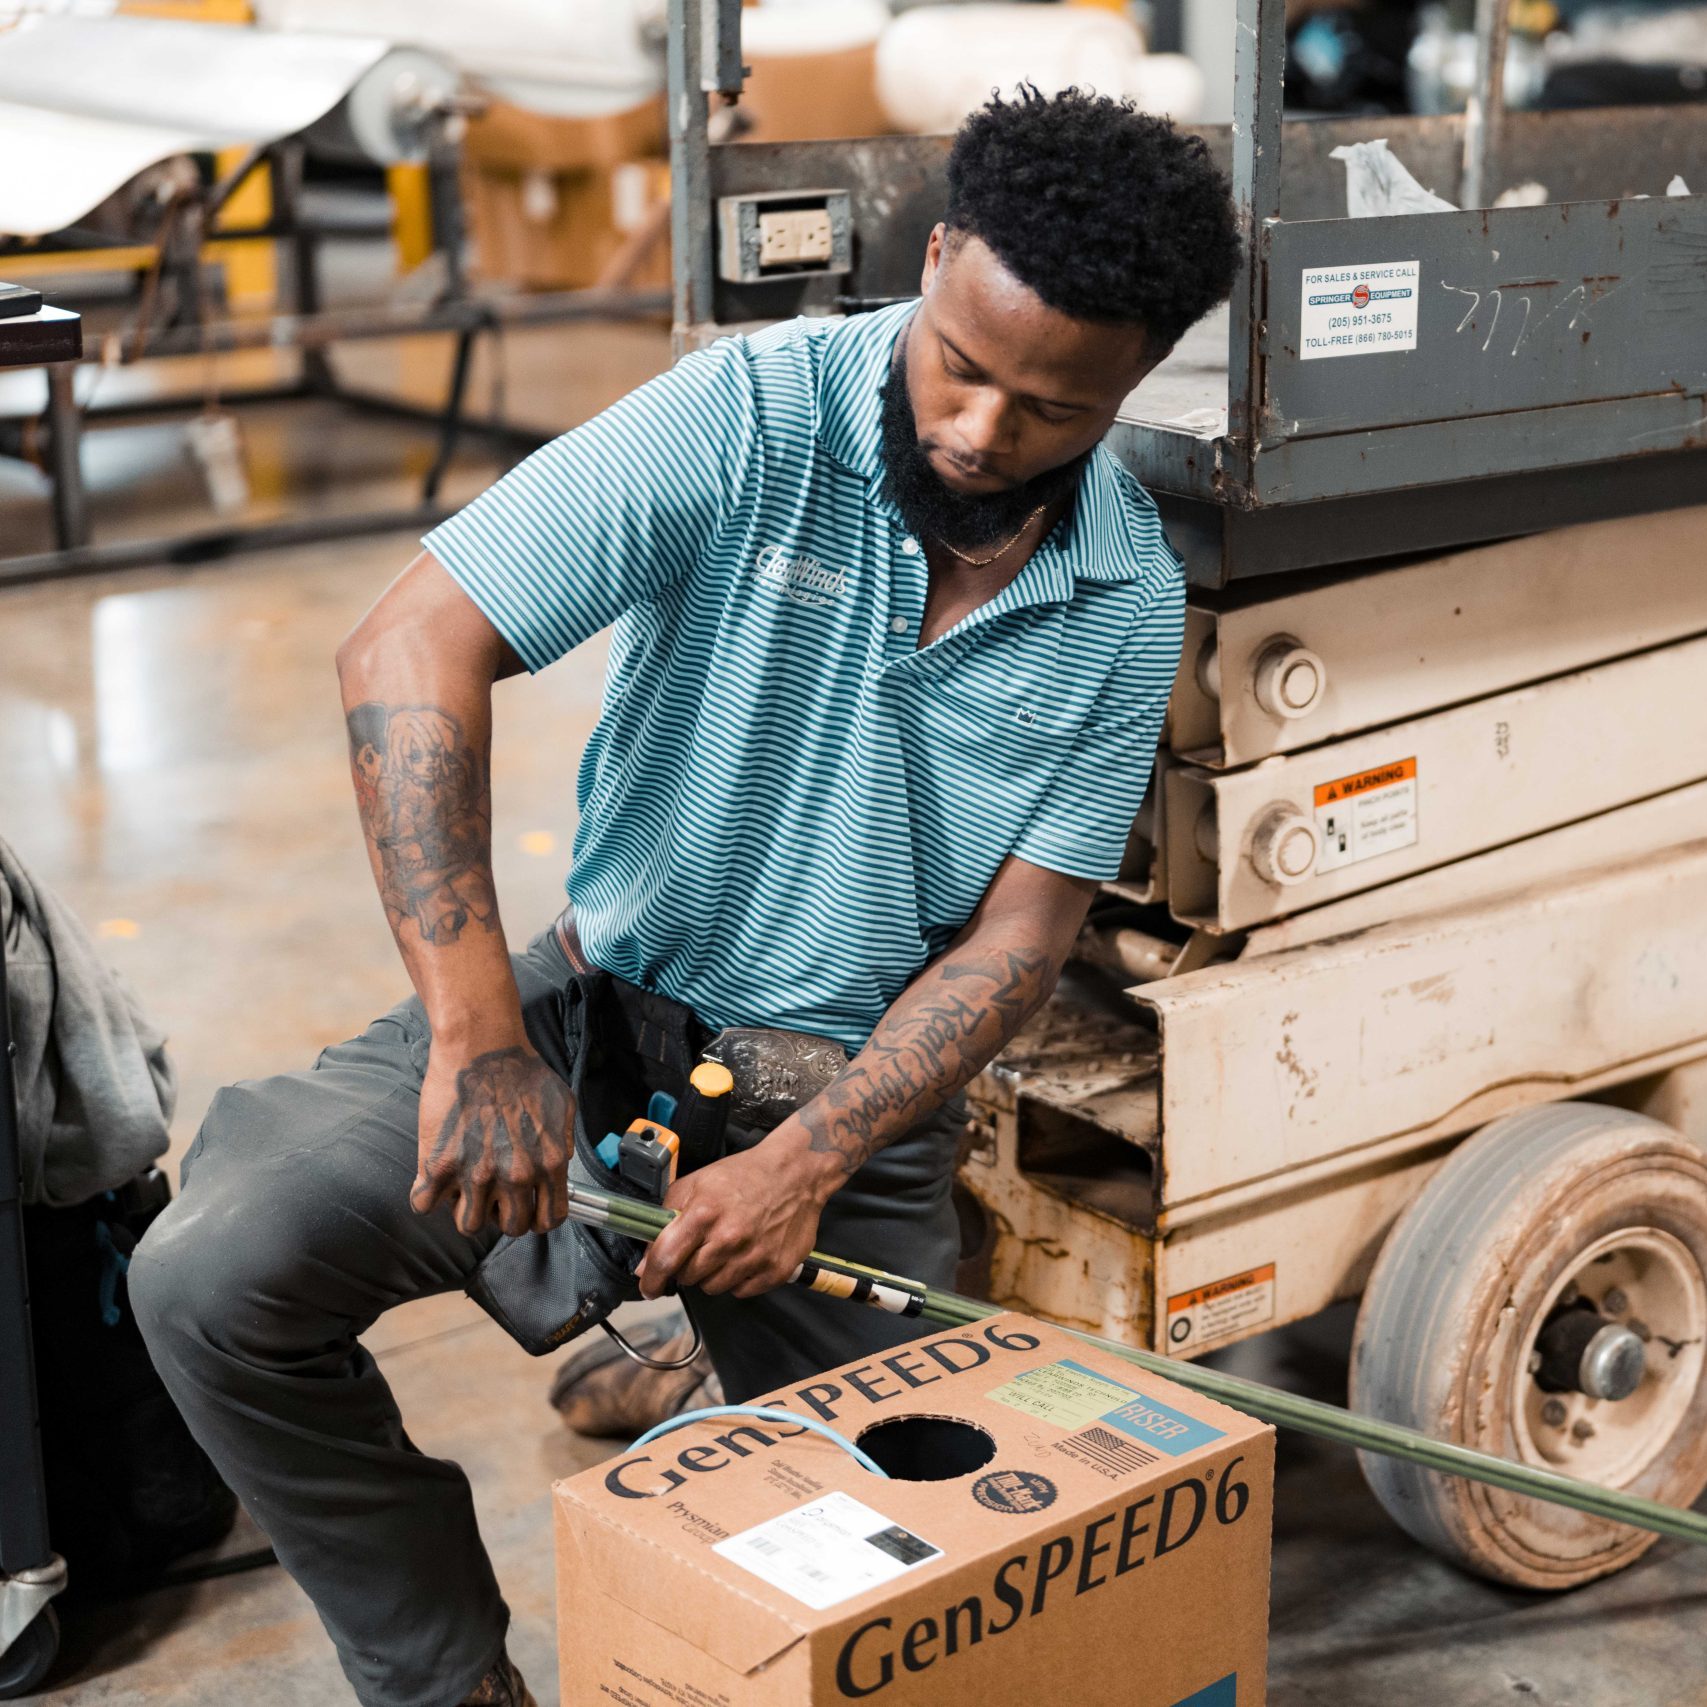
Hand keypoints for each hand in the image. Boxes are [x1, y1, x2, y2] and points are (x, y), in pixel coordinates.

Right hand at [413, 1040, 571, 1236]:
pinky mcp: (439, 1165)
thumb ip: (564, 1141)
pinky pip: (424, 1205)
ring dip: (466, 1210)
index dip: (537, 1217)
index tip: (527, 1208)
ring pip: (467, 1225)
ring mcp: (475, 1174)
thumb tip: (560, 1165)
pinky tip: (435, 1177)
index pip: (548, 1219)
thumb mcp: (562, 1104)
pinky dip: (427, 1195)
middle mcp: (515, 1175)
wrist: (481, 1047)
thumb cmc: (522, 1071)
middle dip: (503, 1215)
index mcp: (548, 1163)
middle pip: (511, 1228)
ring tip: (464, 1187)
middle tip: (494, 1195)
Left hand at [635, 1129, 837, 1299]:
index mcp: (704, 1213)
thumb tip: (647, 1262)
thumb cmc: (744, 1176)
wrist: (796, 1173)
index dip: (651, 1279)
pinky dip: (738, 1278)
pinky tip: (745, 1255)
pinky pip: (741, 1291)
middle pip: (688, 1277)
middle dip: (686, 1267)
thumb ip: (666, 1218)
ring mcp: (754, 1256)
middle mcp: (729, 1238)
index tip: (648, 1287)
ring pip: (713, 1288)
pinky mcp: (775, 1270)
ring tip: (725, 1248)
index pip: (666, 1259)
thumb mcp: (697, 1182)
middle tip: (699, 1249)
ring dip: (712, 1274)